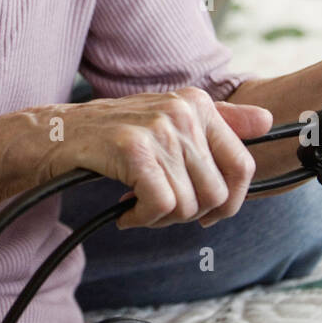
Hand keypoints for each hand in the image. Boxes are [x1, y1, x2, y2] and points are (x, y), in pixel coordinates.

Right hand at [43, 87, 272, 228]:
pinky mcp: (133, 149)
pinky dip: (142, 219)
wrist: (54, 137)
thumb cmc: (113, 135)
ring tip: (137, 204)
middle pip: (216, 194)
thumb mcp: (169, 120)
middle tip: (157, 206)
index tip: (207, 213)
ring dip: (160, 218)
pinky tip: (125, 210)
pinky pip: (161, 206)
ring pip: (188, 205)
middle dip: (188, 214)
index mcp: (198, 103)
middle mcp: (183, 110)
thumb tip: (267, 120)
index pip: (242, 164)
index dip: (230, 201)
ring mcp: (158, 128)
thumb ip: (221, 120)